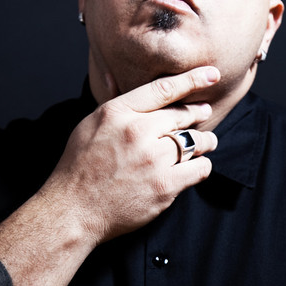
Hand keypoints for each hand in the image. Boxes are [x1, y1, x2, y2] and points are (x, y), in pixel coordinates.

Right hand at [41, 66, 220, 244]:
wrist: (74, 210)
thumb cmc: (79, 168)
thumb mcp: (89, 125)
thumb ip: (116, 106)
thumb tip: (124, 80)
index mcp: (117, 113)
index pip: (163, 89)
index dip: (193, 79)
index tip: (211, 75)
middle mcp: (137, 132)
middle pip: (182, 115)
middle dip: (198, 113)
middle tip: (205, 113)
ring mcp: (152, 159)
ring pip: (195, 141)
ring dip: (205, 141)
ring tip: (208, 142)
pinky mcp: (164, 186)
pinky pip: (199, 169)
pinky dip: (202, 166)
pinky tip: (198, 166)